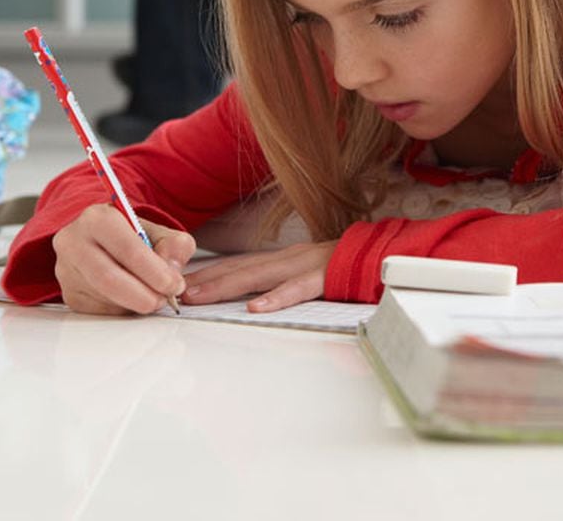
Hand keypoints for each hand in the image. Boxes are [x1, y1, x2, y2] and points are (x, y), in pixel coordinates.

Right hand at [53, 204, 194, 314]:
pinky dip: (123, 309)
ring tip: (152, 296)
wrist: (99, 239)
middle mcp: (74, 242)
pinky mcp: (69, 293)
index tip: (174, 285)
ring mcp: (67, 270)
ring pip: (105, 297)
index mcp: (97, 219)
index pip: (127, 249)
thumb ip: (174, 246)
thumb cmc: (128, 235)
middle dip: (143, 295)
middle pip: (109, 278)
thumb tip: (173, 272)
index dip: (155, 272)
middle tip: (164, 300)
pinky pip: (100, 310)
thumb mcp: (157, 230)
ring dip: (135, 304)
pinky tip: (132, 298)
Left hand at [181, 241, 336, 311]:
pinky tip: (256, 309)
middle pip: (239, 269)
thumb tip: (254, 297)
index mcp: (283, 259)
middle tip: (175, 292)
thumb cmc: (348, 268)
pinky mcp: (326, 276)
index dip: (208, 273)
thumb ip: (284, 280)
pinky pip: (298, 289)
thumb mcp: (309, 272)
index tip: (179, 284)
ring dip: (226, 287)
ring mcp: (306, 265)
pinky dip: (276, 298)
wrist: (388, 254)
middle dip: (205, 281)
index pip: (237, 265)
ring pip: (259, 276)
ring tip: (200, 297)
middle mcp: (288, 258)